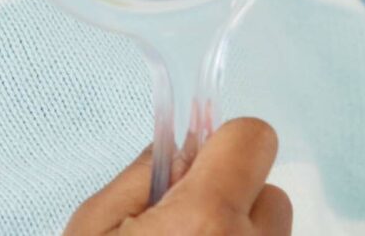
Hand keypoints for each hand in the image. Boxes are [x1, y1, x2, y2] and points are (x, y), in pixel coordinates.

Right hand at [65, 118, 292, 234]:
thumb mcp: (93, 227)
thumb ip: (143, 175)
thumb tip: (182, 144)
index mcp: (205, 222)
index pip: (254, 138)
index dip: (223, 144)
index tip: (197, 166)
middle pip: (270, 192)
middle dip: (231, 199)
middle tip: (183, 226)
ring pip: (271, 231)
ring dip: (238, 233)